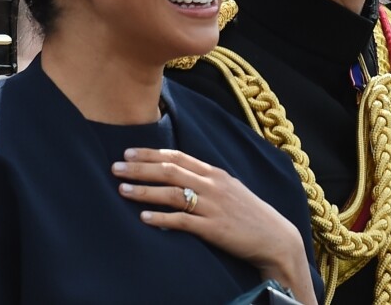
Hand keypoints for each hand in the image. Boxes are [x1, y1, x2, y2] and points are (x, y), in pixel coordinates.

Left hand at [111, 148, 317, 304]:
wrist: (275, 237)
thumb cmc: (248, 211)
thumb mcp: (227, 186)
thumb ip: (204, 177)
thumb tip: (176, 171)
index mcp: (213, 172)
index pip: (176, 156)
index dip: (150, 153)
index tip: (128, 152)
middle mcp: (211, 184)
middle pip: (169, 170)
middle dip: (139, 168)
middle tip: (115, 168)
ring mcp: (212, 206)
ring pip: (171, 193)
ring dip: (143, 191)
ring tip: (122, 190)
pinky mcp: (214, 228)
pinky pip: (182, 221)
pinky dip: (161, 219)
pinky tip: (143, 219)